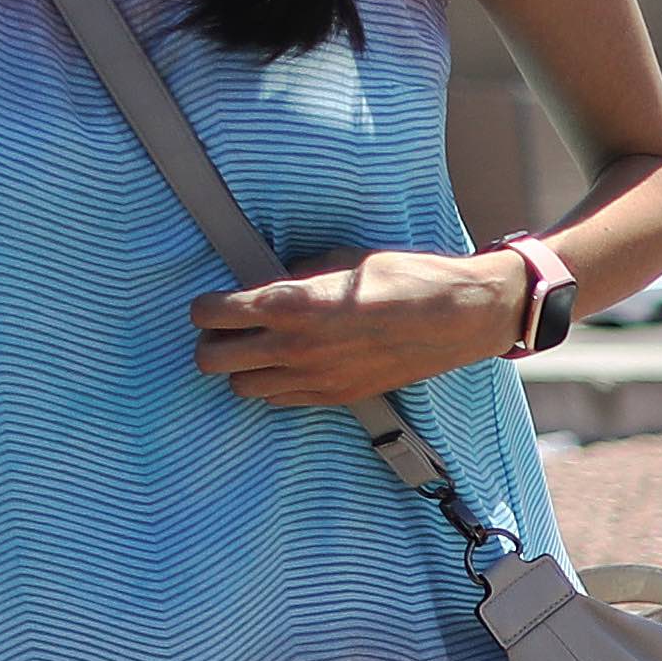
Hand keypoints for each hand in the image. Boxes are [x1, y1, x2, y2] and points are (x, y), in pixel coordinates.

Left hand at [190, 247, 521, 409]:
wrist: (456, 317)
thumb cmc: (403, 278)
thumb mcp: (341, 260)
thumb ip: (296, 275)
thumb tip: (269, 280)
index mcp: (290, 303)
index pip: (210, 314)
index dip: (205, 307)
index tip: (214, 303)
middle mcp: (294, 346)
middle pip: (211, 360)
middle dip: (211, 343)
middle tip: (227, 330)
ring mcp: (314, 378)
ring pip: (240, 388)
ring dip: (241, 368)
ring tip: (259, 349)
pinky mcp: (335, 397)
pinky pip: (279, 401)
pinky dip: (274, 385)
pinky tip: (290, 365)